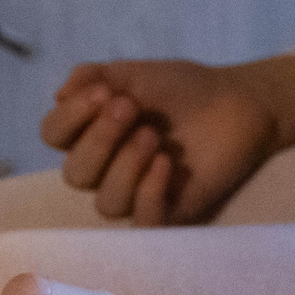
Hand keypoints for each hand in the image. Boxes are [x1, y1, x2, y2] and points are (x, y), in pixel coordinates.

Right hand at [40, 54, 294, 225]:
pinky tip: (167, 164)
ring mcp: (135, 193)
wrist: (240, 102)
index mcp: (90, 133)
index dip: (70, 118)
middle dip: (99, 139)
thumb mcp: (136, 74)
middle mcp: (106, 168)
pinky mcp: (168, 211)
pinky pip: (142, 220)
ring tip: (154, 137)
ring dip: (125, 167)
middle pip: (75, 174)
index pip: (54, 136)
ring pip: (106, 203)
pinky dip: (149, 193)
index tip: (102, 92)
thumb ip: (95, 77)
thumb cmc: (184, 89)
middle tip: (131, 108)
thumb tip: (59, 93)